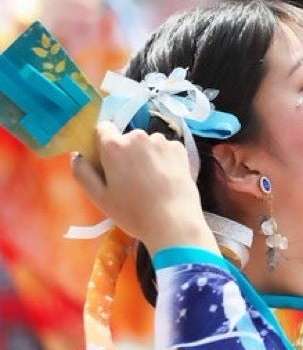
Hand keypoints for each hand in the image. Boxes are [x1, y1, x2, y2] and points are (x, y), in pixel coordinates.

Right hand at [72, 123, 216, 253]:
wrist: (173, 220)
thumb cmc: (132, 212)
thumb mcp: (99, 197)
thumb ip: (83, 173)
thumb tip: (77, 156)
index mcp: (115, 146)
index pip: (103, 128)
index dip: (103, 143)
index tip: (107, 161)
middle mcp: (138, 136)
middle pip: (126, 138)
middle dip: (125, 153)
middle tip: (129, 179)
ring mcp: (161, 141)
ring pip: (147, 143)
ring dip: (145, 155)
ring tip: (149, 181)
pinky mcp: (179, 148)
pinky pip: (165, 148)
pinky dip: (163, 159)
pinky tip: (164, 178)